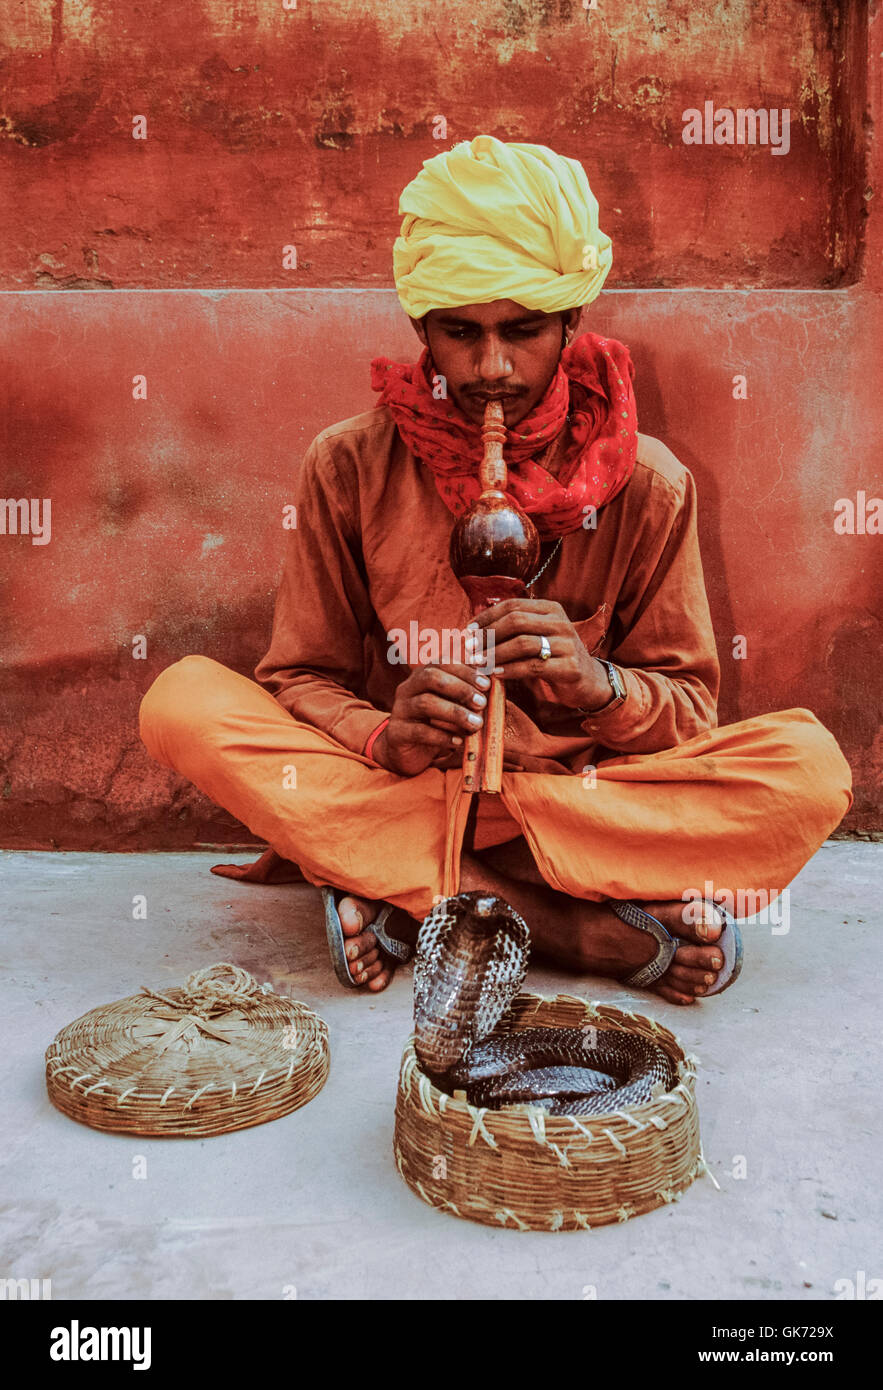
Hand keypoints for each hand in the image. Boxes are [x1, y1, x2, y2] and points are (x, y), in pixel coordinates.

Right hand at [372, 661, 491, 776]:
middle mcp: (407, 688)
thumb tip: (493, 682)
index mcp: (421, 676)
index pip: (441, 662)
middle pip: (430, 677)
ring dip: (455, 713)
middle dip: (460, 688)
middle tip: (482, 703)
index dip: (465, 670)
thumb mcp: (450, 705)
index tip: (486, 684)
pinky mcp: (397, 733)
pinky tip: (458, 741)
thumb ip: (466, 693)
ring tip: (476, 724)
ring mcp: (400, 710)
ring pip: (425, 703)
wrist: (406, 751)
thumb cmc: (434, 724)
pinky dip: (442, 736)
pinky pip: (419, 731)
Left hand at [469, 598, 610, 709]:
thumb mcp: (537, 635)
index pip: (512, 605)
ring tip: (478, 663)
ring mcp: (567, 644)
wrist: (589, 680)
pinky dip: (510, 670)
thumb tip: (472, 629)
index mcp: (550, 608)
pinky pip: (533, 667)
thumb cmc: (553, 657)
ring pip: (523, 643)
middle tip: (469, 649)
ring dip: (495, 654)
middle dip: (488, 635)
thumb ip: (513, 629)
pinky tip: (495, 674)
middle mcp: (561, 622)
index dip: (486, 617)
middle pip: (516, 621)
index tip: (467, 631)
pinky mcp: (570, 667)